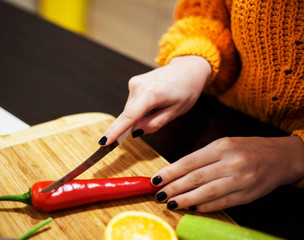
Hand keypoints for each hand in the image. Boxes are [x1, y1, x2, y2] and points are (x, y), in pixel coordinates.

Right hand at [98, 55, 211, 144]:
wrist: (188, 68)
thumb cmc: (186, 90)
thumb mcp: (176, 111)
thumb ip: (155, 123)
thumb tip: (135, 132)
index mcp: (152, 94)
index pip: (129, 116)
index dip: (115, 131)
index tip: (103, 142)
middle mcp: (138, 86)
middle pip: (129, 115)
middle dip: (138, 123)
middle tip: (159, 116)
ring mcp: (134, 82)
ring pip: (131, 110)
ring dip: (141, 114)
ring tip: (160, 105)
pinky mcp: (133, 82)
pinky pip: (133, 102)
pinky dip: (141, 107)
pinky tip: (155, 100)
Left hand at [152, 136, 303, 211]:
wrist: (280, 157)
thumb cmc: (247, 149)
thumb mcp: (224, 144)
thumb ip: (203, 157)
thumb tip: (177, 172)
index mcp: (222, 146)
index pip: (190, 161)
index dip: (171, 172)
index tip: (156, 179)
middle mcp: (231, 163)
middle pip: (196, 178)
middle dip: (174, 187)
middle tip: (159, 194)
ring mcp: (241, 180)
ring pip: (207, 192)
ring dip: (186, 199)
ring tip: (171, 203)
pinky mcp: (248, 195)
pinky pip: (222, 203)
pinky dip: (205, 206)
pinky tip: (193, 207)